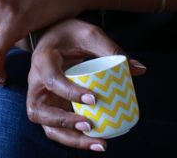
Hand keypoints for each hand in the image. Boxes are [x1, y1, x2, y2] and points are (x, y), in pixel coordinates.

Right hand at [25, 19, 146, 151]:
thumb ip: (111, 49)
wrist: (52, 35)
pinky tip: (96, 143)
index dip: (70, 92)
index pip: (52, 79)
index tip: (94, 99)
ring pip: (47, 126)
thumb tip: (140, 70)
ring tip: (99, 142)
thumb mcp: (90, 34)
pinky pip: (57, 129)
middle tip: (90, 125)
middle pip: (39, 111)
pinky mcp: (50, 108)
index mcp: (43, 60)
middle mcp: (36, 83)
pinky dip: (73, 140)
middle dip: (65, 123)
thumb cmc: (71, 33)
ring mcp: (41, 98)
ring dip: (70, 139)